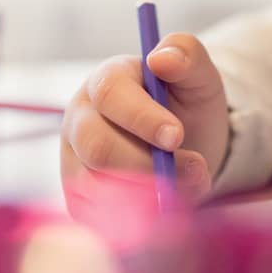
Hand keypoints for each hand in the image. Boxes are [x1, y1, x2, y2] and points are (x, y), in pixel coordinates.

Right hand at [61, 34, 230, 218]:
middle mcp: (79, 120)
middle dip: (149, 164)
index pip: (110, 96)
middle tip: (195, 169)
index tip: (177, 136)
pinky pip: (99, 216)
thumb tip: (162, 58)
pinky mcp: (78, 198)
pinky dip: (137, 217)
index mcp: (105, 80)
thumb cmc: (188, 105)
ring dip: (151, 193)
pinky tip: (165, 204)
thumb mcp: (198, 76)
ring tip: (190, 184)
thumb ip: (186, 55)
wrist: (187, 148)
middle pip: (98, 147)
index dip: (142, 118)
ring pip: (99, 187)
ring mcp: (73, 160)